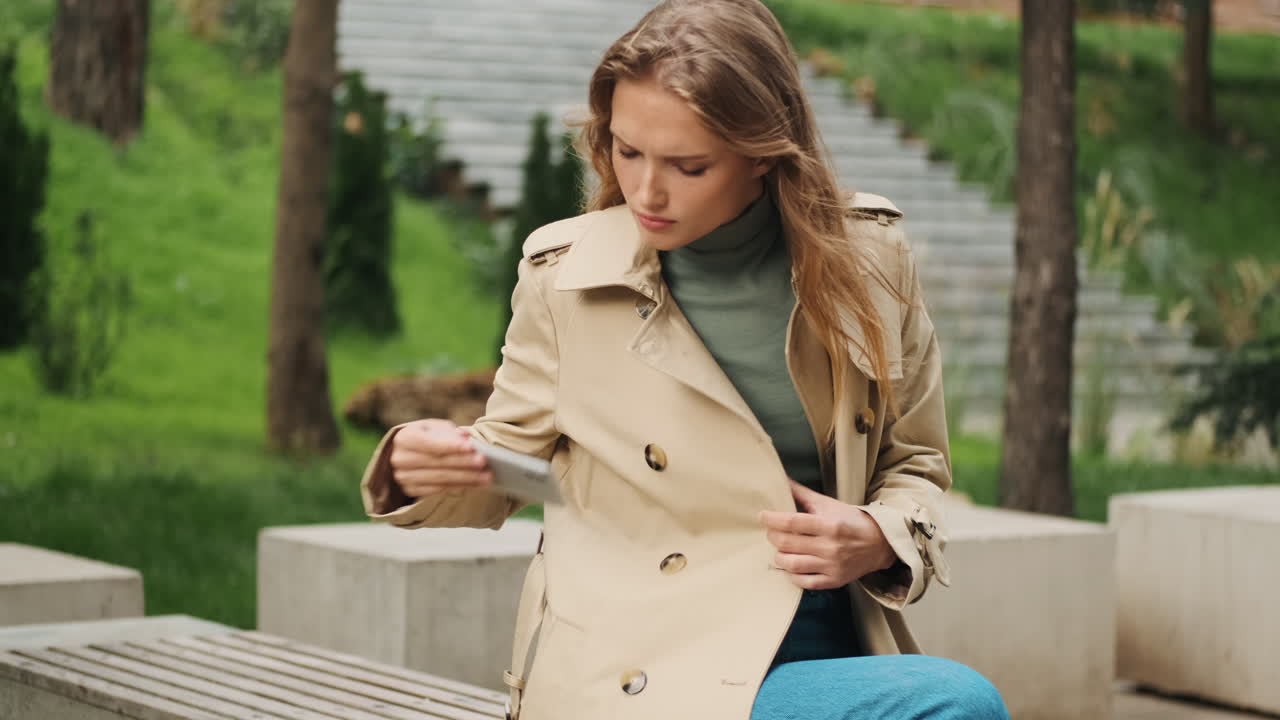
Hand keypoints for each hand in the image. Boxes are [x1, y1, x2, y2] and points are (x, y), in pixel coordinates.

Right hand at [388, 419, 492, 498]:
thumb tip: (466, 438)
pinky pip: (439, 490)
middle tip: (483, 462)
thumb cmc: (425, 437)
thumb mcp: (433, 427)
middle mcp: (400, 458)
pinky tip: (475, 484)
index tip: (472, 447)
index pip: (430, 443)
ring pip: (440, 479)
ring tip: (486, 476)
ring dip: (466, 478)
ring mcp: (404, 477)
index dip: (451, 446)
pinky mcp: (410, 491)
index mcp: (404, 437)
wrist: (405, 454)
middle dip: (463, 463)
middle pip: (437, 462)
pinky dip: (459, 486)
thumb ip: (449, 432)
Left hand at [758, 480, 897, 589]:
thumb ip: (803, 494)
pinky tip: (791, 565)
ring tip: (779, 549)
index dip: (772, 519)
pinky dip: (792, 575)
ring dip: (779, 556)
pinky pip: (804, 582)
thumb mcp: (829, 504)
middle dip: (772, 536)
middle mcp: (830, 547)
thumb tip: (781, 479)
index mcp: (829, 524)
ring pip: (792, 564)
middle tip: (771, 531)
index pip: (792, 522)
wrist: (880, 544)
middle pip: (788, 544)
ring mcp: (831, 566)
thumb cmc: (851, 521)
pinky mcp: (833, 581)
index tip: (762, 516)